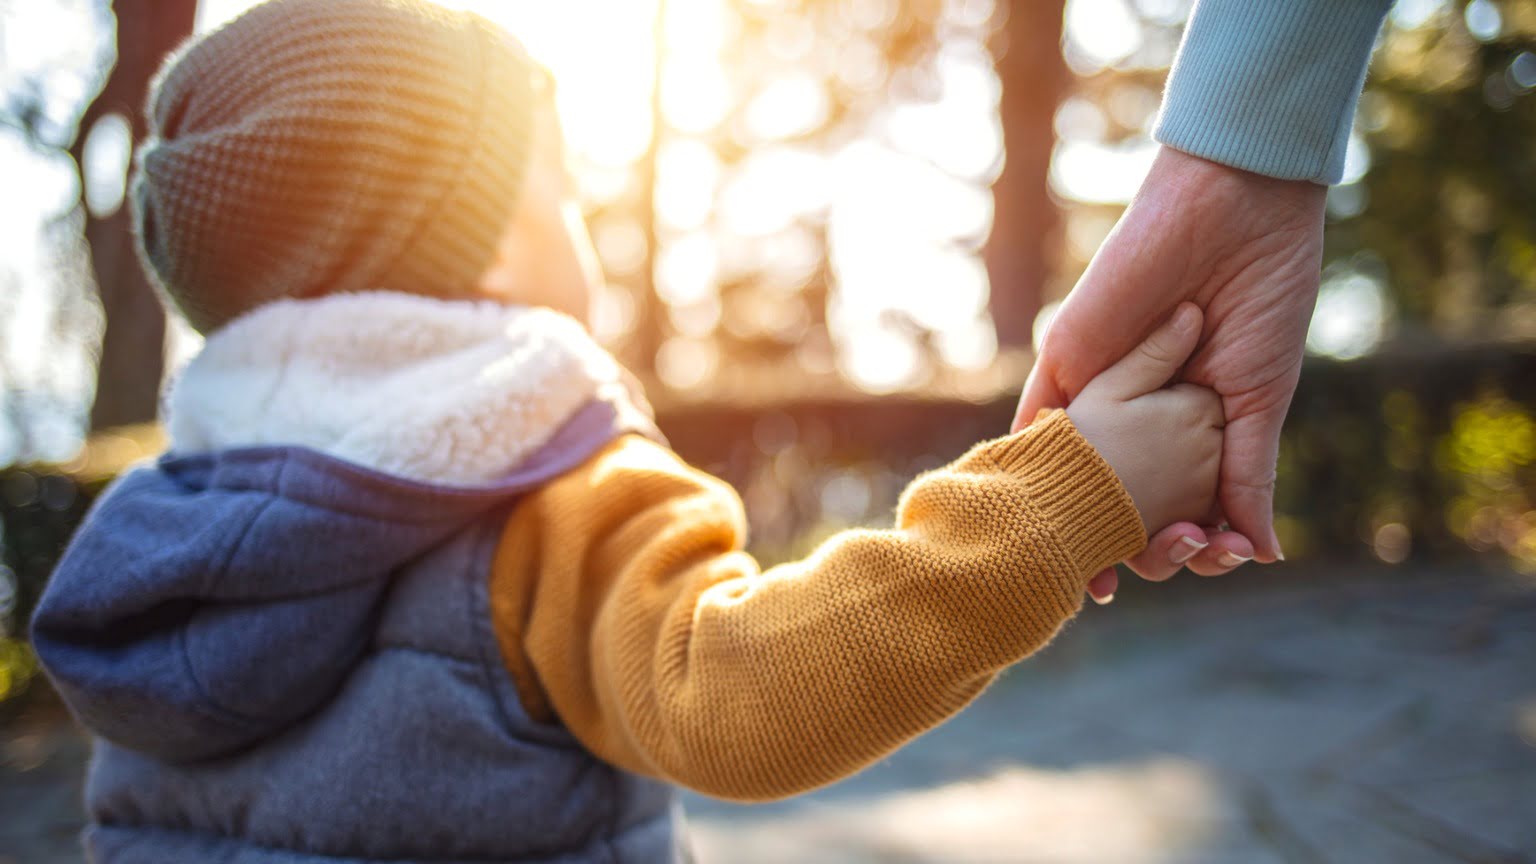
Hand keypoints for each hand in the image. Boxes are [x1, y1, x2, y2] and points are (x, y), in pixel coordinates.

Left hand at [1020, 147, 1324, 591]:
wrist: (1232, 213)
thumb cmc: (1261, 297)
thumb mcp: (1258, 399)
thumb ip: (1248, 475)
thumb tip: (1262, 556)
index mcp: (1189, 425)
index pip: (1181, 502)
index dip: (1192, 540)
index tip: (1216, 559)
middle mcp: (1138, 416)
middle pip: (1124, 501)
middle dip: (1140, 545)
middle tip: (1171, 558)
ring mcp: (1099, 391)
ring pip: (1080, 476)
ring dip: (1086, 526)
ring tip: (1104, 572)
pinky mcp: (1067, 360)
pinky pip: (1039, 421)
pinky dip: (1039, 468)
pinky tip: (1046, 512)